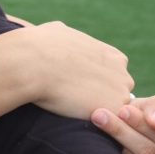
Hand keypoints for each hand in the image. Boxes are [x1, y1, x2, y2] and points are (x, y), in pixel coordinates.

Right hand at [14, 21, 133, 118]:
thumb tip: (58, 34)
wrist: (32, 63)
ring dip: (96, 110)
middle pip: (117, 93)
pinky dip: (92, 122)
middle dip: (99, 96)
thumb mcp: (59, 31)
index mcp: (113, 56)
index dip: (96, 81)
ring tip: (71, 109)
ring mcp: (120, 93)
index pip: (114, 74)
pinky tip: (72, 115)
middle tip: (74, 99)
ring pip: (111, 109)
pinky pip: (106, 122)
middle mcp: (122, 74)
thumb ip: (69, 38)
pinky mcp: (112, 110)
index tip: (78, 84)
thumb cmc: (39, 46)